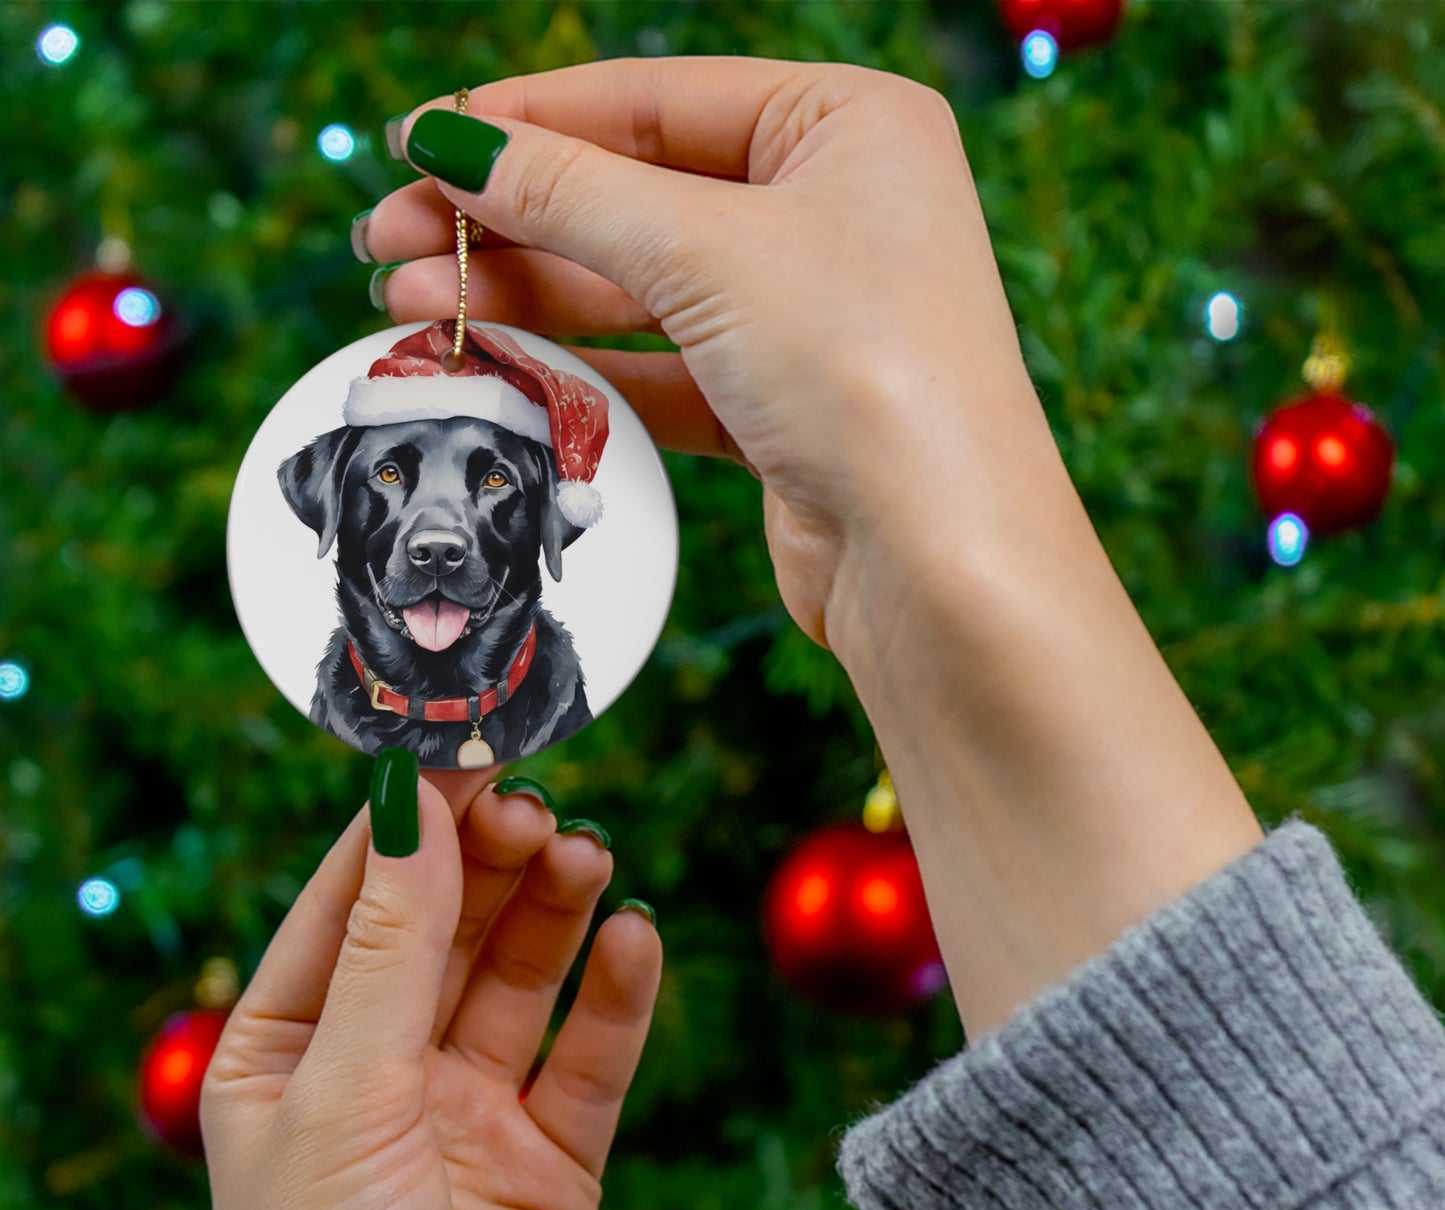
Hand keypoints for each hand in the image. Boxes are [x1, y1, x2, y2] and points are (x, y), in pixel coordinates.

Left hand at [201, 769, 661, 1209]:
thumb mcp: (346, 1095)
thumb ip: (391, 947)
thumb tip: (411, 804)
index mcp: (289, 1053)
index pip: (352, 902)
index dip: (409, 825)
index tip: (464, 749)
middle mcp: (380, 1073)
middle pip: (447, 927)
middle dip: (490, 863)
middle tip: (538, 805)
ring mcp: (469, 1113)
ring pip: (521, 977)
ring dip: (555, 911)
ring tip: (588, 857)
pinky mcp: (552, 1159)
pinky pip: (591, 1055)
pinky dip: (617, 995)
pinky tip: (635, 941)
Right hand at [362, 60, 1262, 1042]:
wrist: (938, 560)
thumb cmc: (865, 371)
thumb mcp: (707, 252)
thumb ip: (570, 193)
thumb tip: (449, 143)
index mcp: (847, 126)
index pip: (656, 99)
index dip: (528, 121)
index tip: (419, 144)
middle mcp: (833, 211)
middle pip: (636, 195)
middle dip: (509, 219)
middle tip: (388, 241)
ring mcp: (807, 314)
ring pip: (639, 288)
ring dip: (526, 294)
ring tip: (411, 302)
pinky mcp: (780, 406)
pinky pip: (660, 365)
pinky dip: (579, 364)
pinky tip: (491, 358)